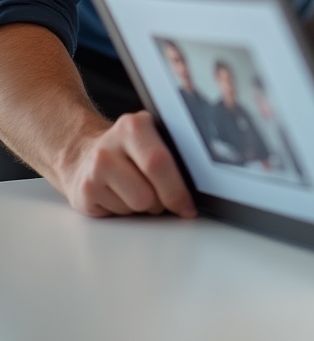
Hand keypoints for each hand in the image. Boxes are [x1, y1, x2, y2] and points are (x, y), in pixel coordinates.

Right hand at [58, 111, 196, 218]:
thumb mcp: (151, 137)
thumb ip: (173, 149)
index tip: (189, 204)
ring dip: (146, 206)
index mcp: (135, 125)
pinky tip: (122, 195)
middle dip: (167, 202)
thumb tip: (202, 177)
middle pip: (148, 190)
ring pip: (136, 206)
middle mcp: (110, 146)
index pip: (160, 162)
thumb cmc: (129, 150)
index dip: (178, 189)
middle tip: (175, 204)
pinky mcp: (83, 193)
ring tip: (141, 190)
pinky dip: (127, 211)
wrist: (84, 155)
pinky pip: (119, 215)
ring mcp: (94, 170)